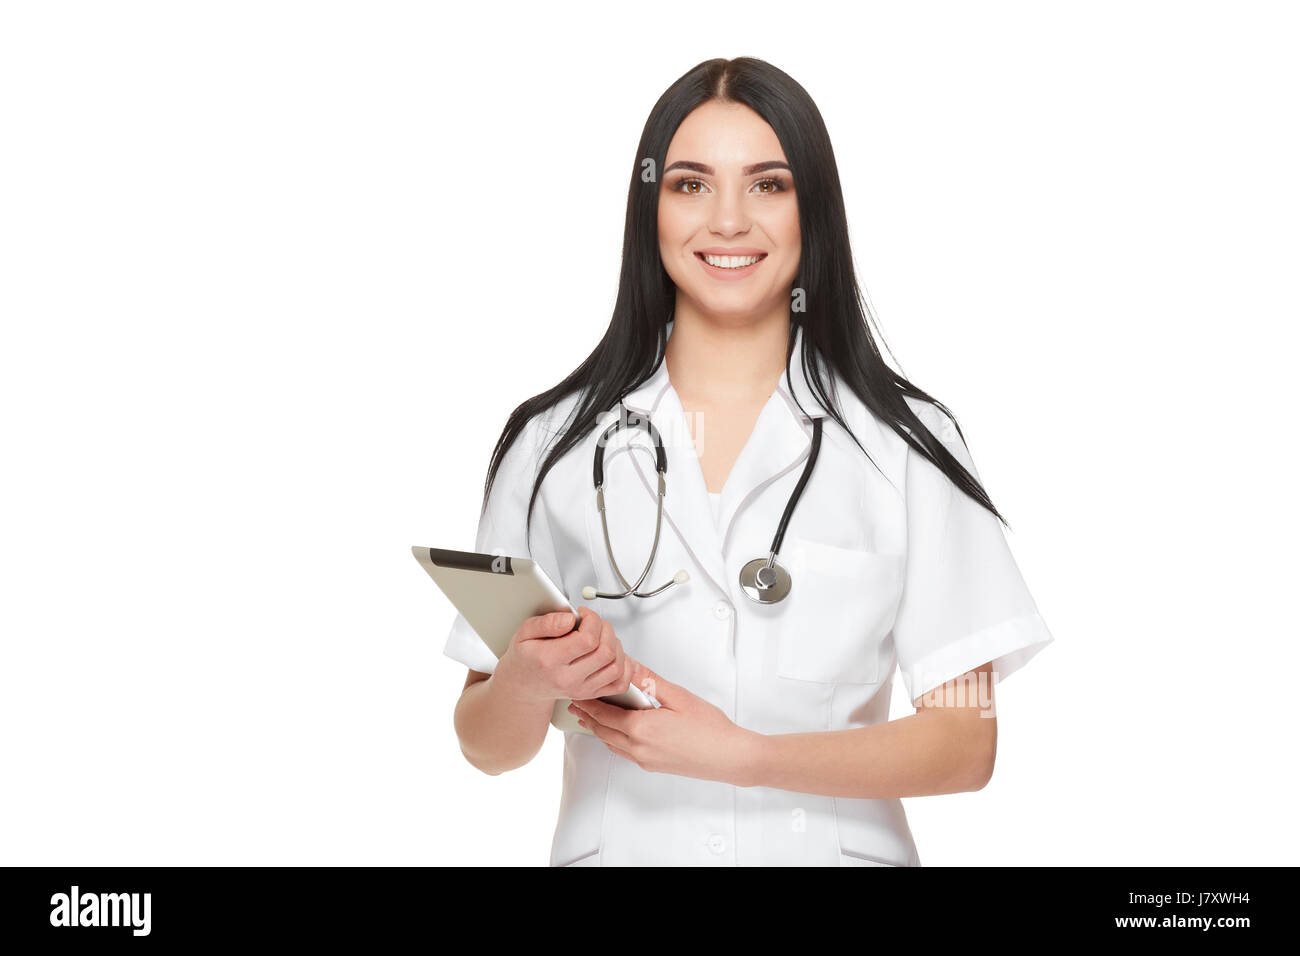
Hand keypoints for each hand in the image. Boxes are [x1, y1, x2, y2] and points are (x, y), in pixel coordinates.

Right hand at [493, 606, 633, 703]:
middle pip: (605, 652)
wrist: (524, 686)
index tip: (583, 614)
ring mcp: (582, 689)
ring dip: (615, 645)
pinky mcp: (592, 694)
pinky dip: (624, 667)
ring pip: (616, 666)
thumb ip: (546, 623)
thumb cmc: (526, 658)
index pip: (587, 639)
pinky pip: (620, 683)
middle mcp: (569, 679)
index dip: (592, 620)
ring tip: (601, 636)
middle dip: (605, 628)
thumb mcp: (524, 633)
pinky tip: (612, 654)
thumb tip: (570, 619)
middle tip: (593, 622)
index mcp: (551, 661)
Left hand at [568, 663, 762, 786]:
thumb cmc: (710, 729)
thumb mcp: (679, 697)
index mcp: (642, 728)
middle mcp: (638, 747)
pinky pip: (623, 752)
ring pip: (611, 744)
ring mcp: (644, 759)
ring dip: (598, 729)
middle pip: (603, 731)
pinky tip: (616, 732)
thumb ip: (650, 682)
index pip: (604, 714)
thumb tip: (632, 668)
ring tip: (589, 717)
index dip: (588, 703)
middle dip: (587, 716)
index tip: (577, 693)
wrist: (729, 757)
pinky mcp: (652, 765)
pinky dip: (613, 740)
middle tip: (575, 704)